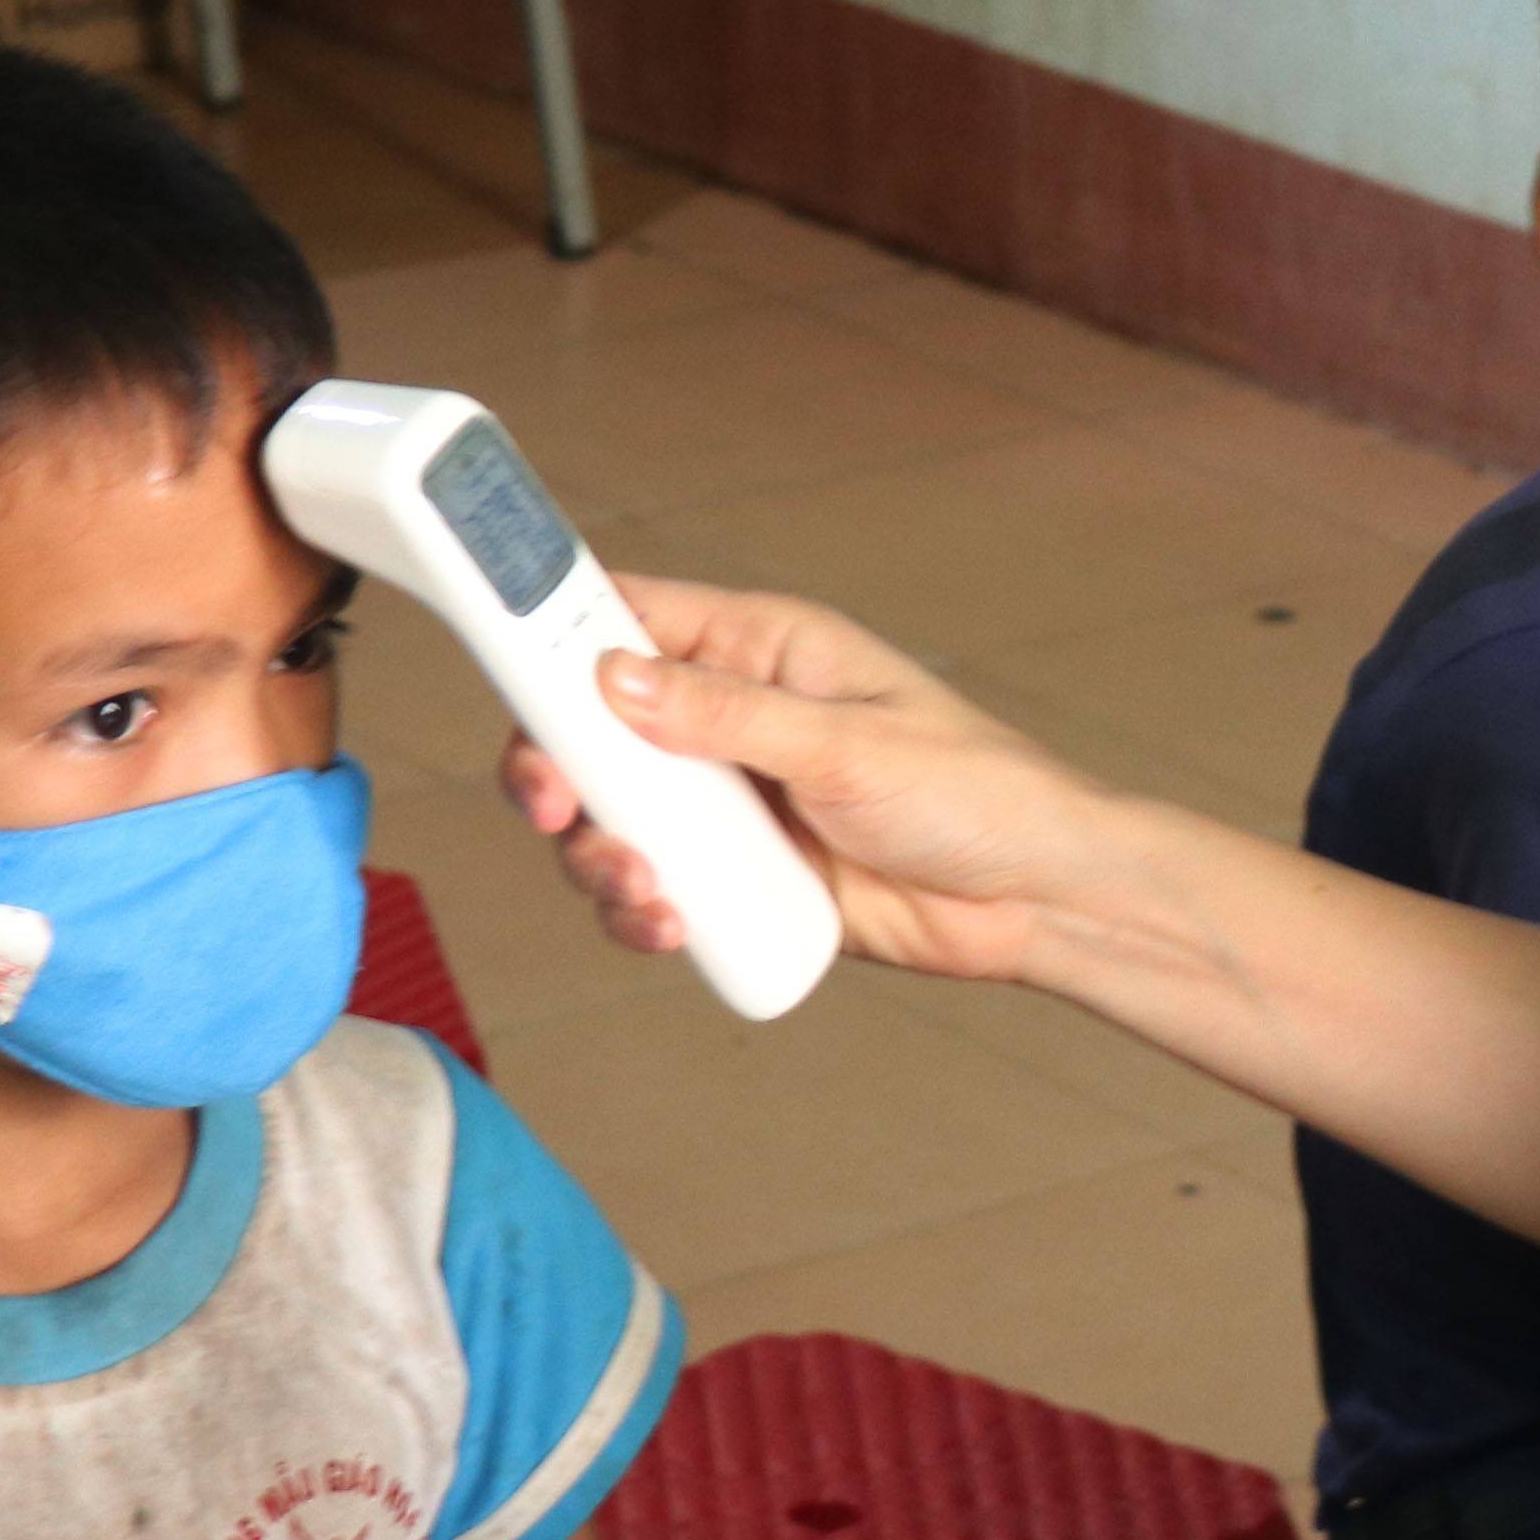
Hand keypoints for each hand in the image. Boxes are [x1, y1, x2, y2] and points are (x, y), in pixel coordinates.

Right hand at [499, 575, 1120, 987]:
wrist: (1034, 899)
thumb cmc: (971, 790)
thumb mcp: (848, 745)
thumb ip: (726, 714)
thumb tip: (614, 677)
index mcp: (758, 649)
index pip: (628, 614)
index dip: (553, 632)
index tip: (506, 669)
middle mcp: (727, 719)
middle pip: (590, 727)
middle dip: (558, 771)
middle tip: (561, 811)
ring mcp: (728, 802)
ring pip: (609, 818)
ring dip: (600, 856)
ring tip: (645, 891)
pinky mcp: (737, 878)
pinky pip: (653, 888)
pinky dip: (639, 910)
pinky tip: (670, 926)